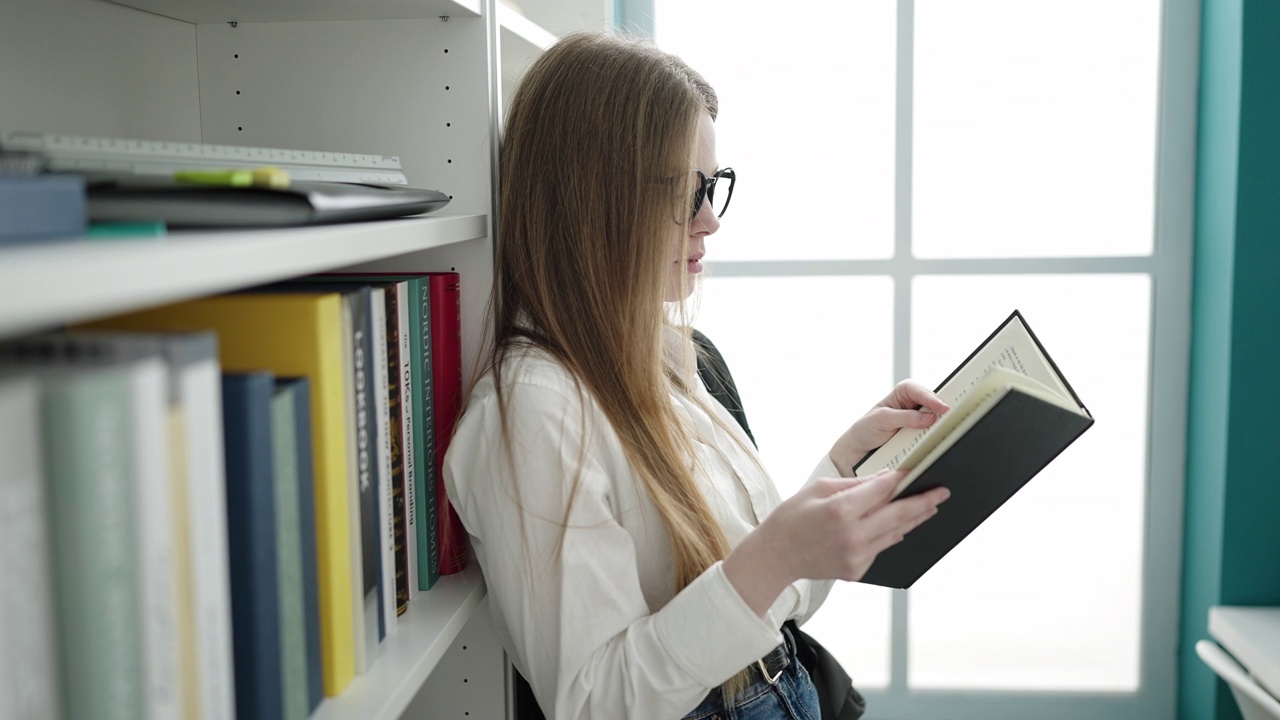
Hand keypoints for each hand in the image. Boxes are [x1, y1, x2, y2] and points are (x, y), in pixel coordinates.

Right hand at [724, 470, 949, 615]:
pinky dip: (893, 534)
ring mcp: (856, 556)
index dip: (901, 479)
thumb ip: (855, 484)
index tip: (916, 471)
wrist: (776, 556)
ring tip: (932, 506)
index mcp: (840, 510)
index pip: (882, 490)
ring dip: (915, 519)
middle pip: (899, 515)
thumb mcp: (819, 488)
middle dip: (924, 501)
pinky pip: (882, 547)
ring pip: (897, 533)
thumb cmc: (792, 517)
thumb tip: (887, 479)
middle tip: (942, 491)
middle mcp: (852, 535)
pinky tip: (903, 525)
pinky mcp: (857, 570)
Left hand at [829, 379, 949, 474]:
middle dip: (942, 410)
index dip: (931, 398)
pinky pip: (931, 436)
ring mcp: (919, 421)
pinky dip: (935, 438)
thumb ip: (904, 417)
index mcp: (903, 392)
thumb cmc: (866, 428)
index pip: (919, 391)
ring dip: (941, 425)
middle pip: (933, 404)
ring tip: (948, 430)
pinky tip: (939, 441)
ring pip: (935, 420)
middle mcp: (913, 404)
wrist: (859, 449)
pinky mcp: (920, 436)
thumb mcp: (881, 420)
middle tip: (951, 418)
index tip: (942, 408)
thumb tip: (928, 417)